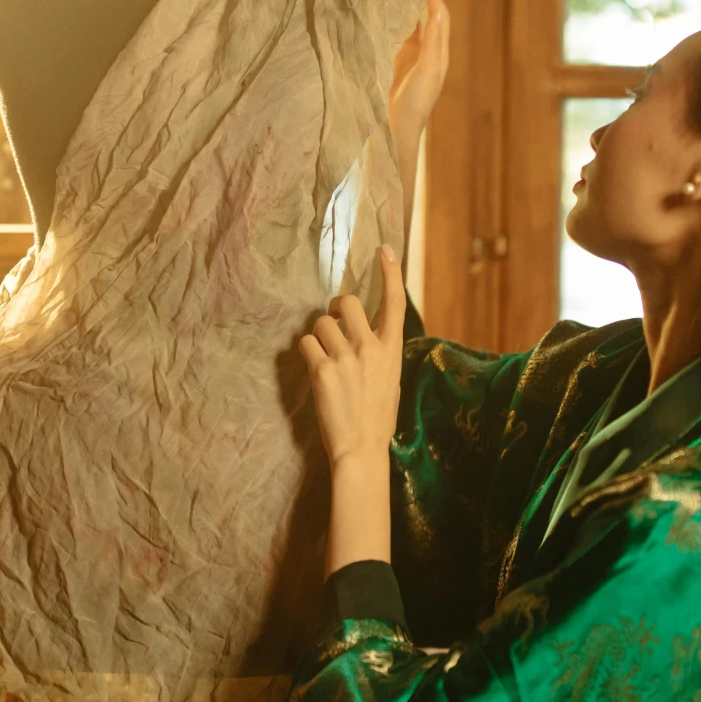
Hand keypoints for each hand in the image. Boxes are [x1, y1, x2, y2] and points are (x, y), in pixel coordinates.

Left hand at [300, 247, 407, 570]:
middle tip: (335, 321)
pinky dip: (306, 353)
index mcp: (392, 350)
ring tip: (324, 358)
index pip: (395, 302)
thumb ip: (378, 352)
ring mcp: (346, 358)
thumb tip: (362, 333)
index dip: (390, 273)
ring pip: (322, 322)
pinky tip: (314, 370)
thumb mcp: (389, 379)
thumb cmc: (377, 419)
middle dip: (338, 308)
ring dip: (318, 335)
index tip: (383, 251)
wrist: (361, 450)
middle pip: (350, 303)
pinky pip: (305, 344)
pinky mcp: (322, 370)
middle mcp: (370, 348)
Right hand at [387, 0, 450, 149]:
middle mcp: (426, 53)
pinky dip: (391, 21)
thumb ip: (432, 42)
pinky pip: (394, 36)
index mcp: (438, 53)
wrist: (396, 131)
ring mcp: (409, 58)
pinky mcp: (393, 64)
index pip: (440, 17)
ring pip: (410, 25)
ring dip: (405, 6)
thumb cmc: (415, 103)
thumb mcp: (427, 71)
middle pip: (426, 17)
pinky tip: (381, 11)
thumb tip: (436, 11)